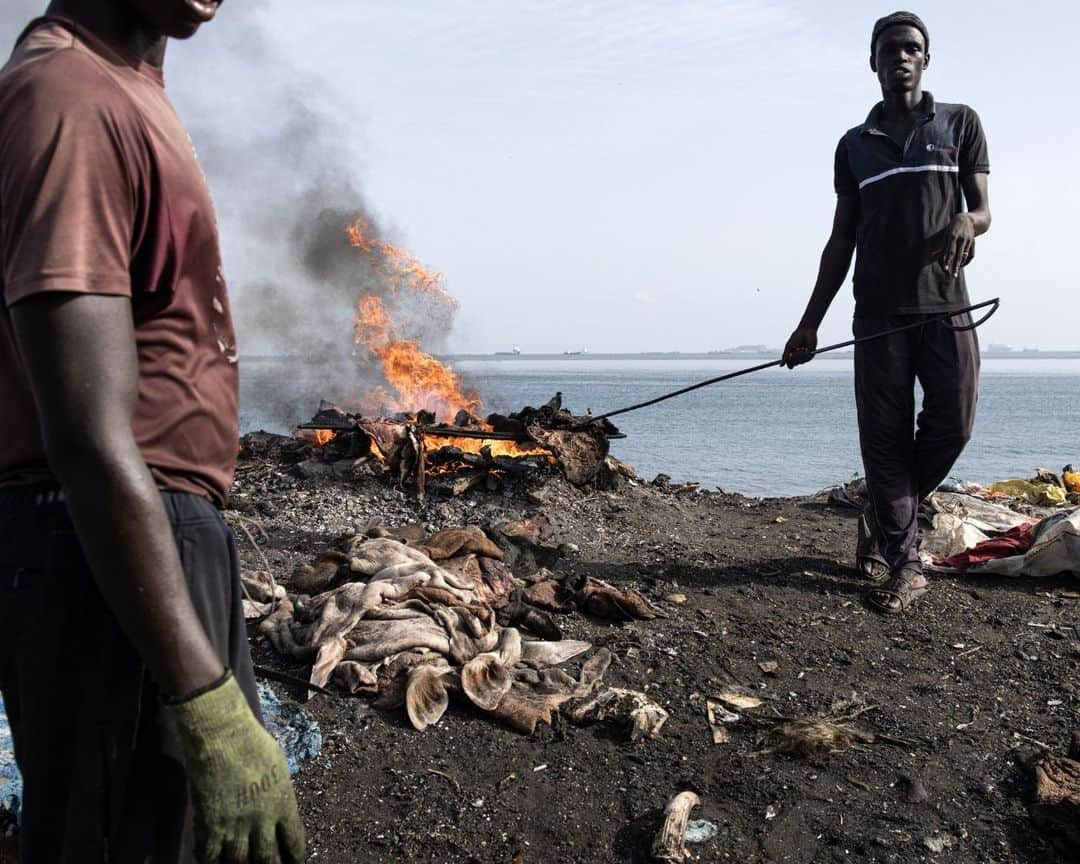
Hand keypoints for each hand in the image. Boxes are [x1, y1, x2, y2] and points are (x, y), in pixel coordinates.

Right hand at [165, 673, 305, 863]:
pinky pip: (208, 854)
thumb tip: (278, 801)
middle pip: (265, 859)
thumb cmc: (253, 742)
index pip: (294, 841)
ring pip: (237, 862)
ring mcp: (235, 825)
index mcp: (284, 804)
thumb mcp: (278, 767)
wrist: (223, 736)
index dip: (295, 858)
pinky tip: (207, 860)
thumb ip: (278, 791)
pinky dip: (208, 860)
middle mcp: (262, 821)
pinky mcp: (210, 824)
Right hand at [782, 327, 816, 367]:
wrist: (806, 332)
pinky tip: (805, 348)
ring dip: (799, 355)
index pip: (790, 365)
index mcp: (792, 357)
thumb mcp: (789, 347)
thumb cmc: (796, 338)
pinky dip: (804, 354)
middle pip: (795, 364)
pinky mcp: (811, 355)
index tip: (788, 356)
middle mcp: (799, 358)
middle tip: (794, 351)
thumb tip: (781, 366)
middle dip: (793, 358)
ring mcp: (805, 357)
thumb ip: (785, 356)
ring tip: (800, 348)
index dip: (789, 363)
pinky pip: (806, 359)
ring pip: (800, 362)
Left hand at [941, 213, 975, 277]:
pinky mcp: (973, 242)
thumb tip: (934, 255)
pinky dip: (966, 261)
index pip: (950, 251)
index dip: (947, 261)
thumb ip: (942, 245)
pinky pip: (971, 254)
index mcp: (953, 237)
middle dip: (955, 267)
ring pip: (964, 256)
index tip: (945, 269)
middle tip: (953, 276)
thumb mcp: (946, 234)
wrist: (968, 219)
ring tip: (955, 272)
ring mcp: (968, 241)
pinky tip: (961, 265)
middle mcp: (962, 239)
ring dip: (960, 265)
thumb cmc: (953, 227)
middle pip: (958, 256)